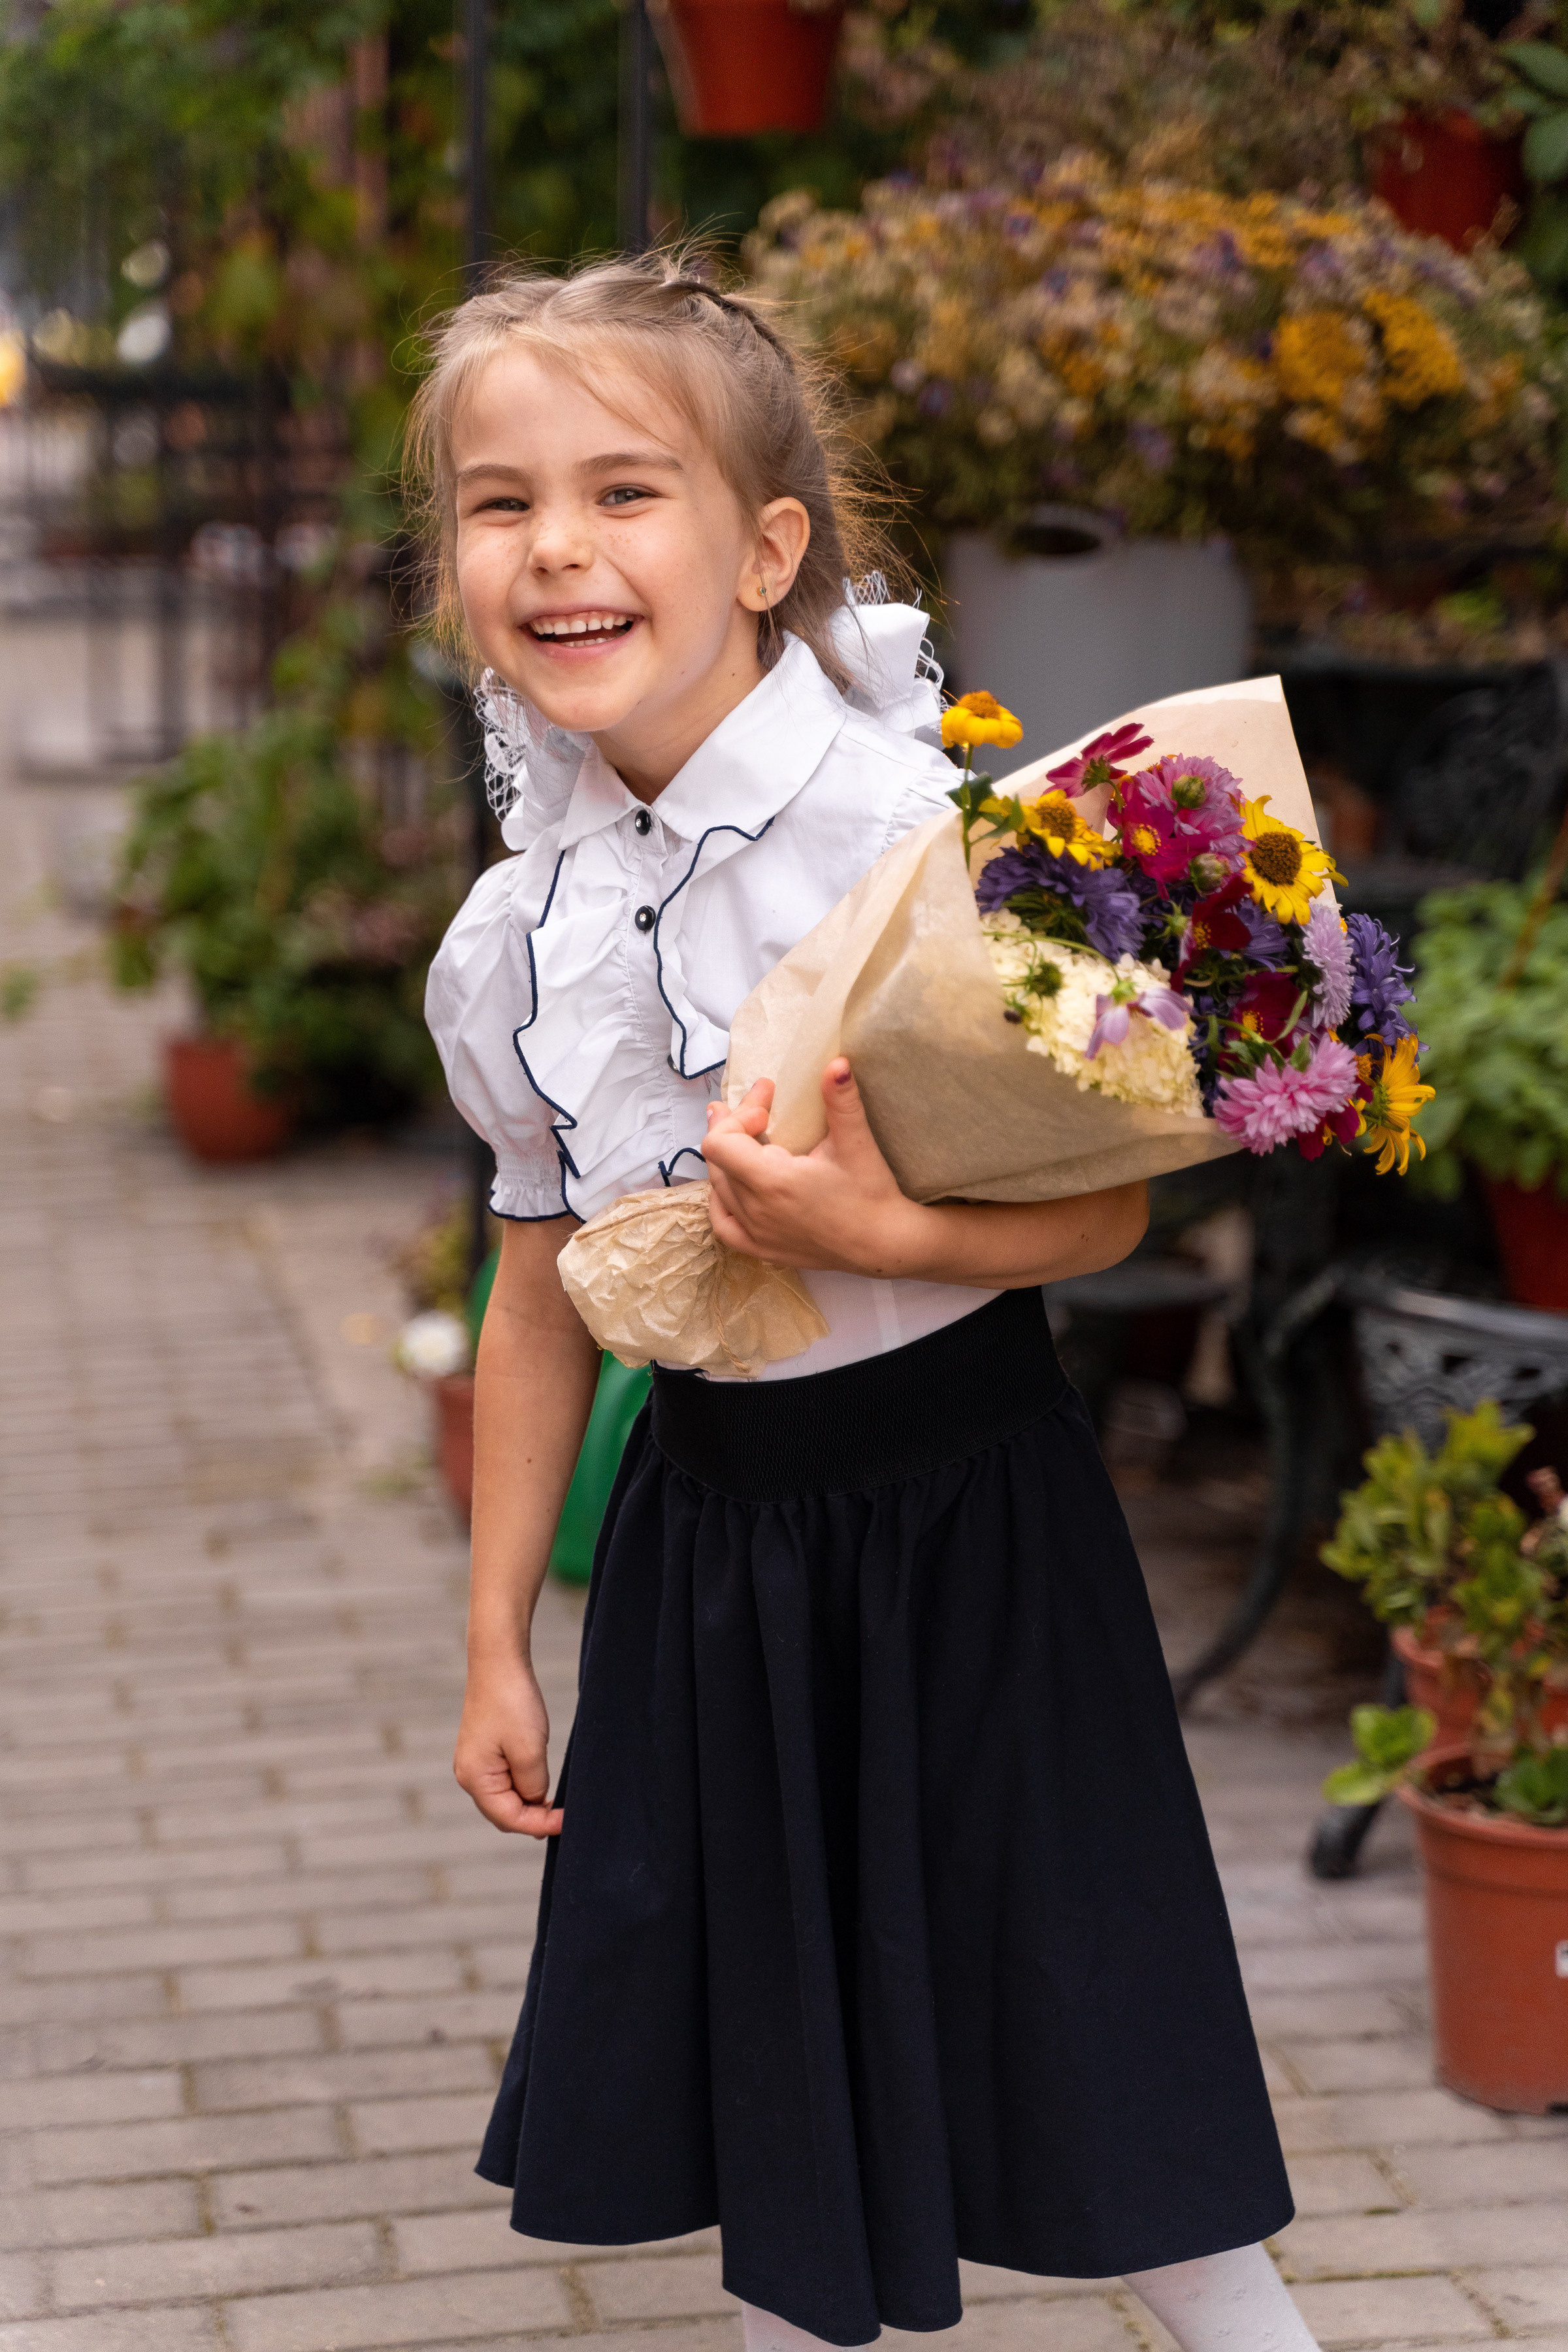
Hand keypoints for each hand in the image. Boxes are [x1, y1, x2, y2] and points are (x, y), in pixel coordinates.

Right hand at [454, 1655, 563, 1837]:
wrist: (499, 1662)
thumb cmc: (511, 1702)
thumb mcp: (530, 1751)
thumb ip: (533, 1786)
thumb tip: (535, 1802)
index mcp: (475, 1779)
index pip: (509, 1819)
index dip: (540, 1825)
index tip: (566, 1821)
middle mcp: (469, 1775)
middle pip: (504, 1813)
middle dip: (533, 1818)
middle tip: (563, 1814)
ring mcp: (475, 1762)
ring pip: (505, 1798)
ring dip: (529, 1802)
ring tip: (555, 1800)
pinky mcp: (485, 1750)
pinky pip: (505, 1780)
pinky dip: (524, 1785)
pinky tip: (541, 1780)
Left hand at [702, 1058, 934, 1276]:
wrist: (884, 1244)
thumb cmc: (871, 1194)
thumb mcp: (856, 1143)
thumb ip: (841, 1101)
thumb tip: (837, 1063)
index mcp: (772, 1181)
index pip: (720, 1141)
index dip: (739, 1114)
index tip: (768, 1103)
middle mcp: (756, 1210)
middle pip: (717, 1160)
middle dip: (733, 1126)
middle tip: (759, 1108)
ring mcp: (756, 1233)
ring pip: (718, 1188)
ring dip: (727, 1159)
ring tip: (744, 1137)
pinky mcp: (763, 1249)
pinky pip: (723, 1225)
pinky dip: (722, 1200)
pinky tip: (733, 1186)